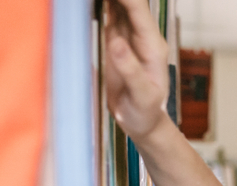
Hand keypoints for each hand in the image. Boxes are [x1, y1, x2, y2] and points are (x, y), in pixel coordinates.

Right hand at [105, 0, 170, 141]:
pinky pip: (110, 12)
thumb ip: (131, 70)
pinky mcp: (117, 39)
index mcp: (153, 45)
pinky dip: (101, 2)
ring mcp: (130, 36)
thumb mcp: (142, 96)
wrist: (142, 122)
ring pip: (119, 4)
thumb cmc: (146, 113)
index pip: (138, 9)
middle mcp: (143, 36)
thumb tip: (116, 43)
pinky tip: (91, 2)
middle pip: (129, 2)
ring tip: (84, 0)